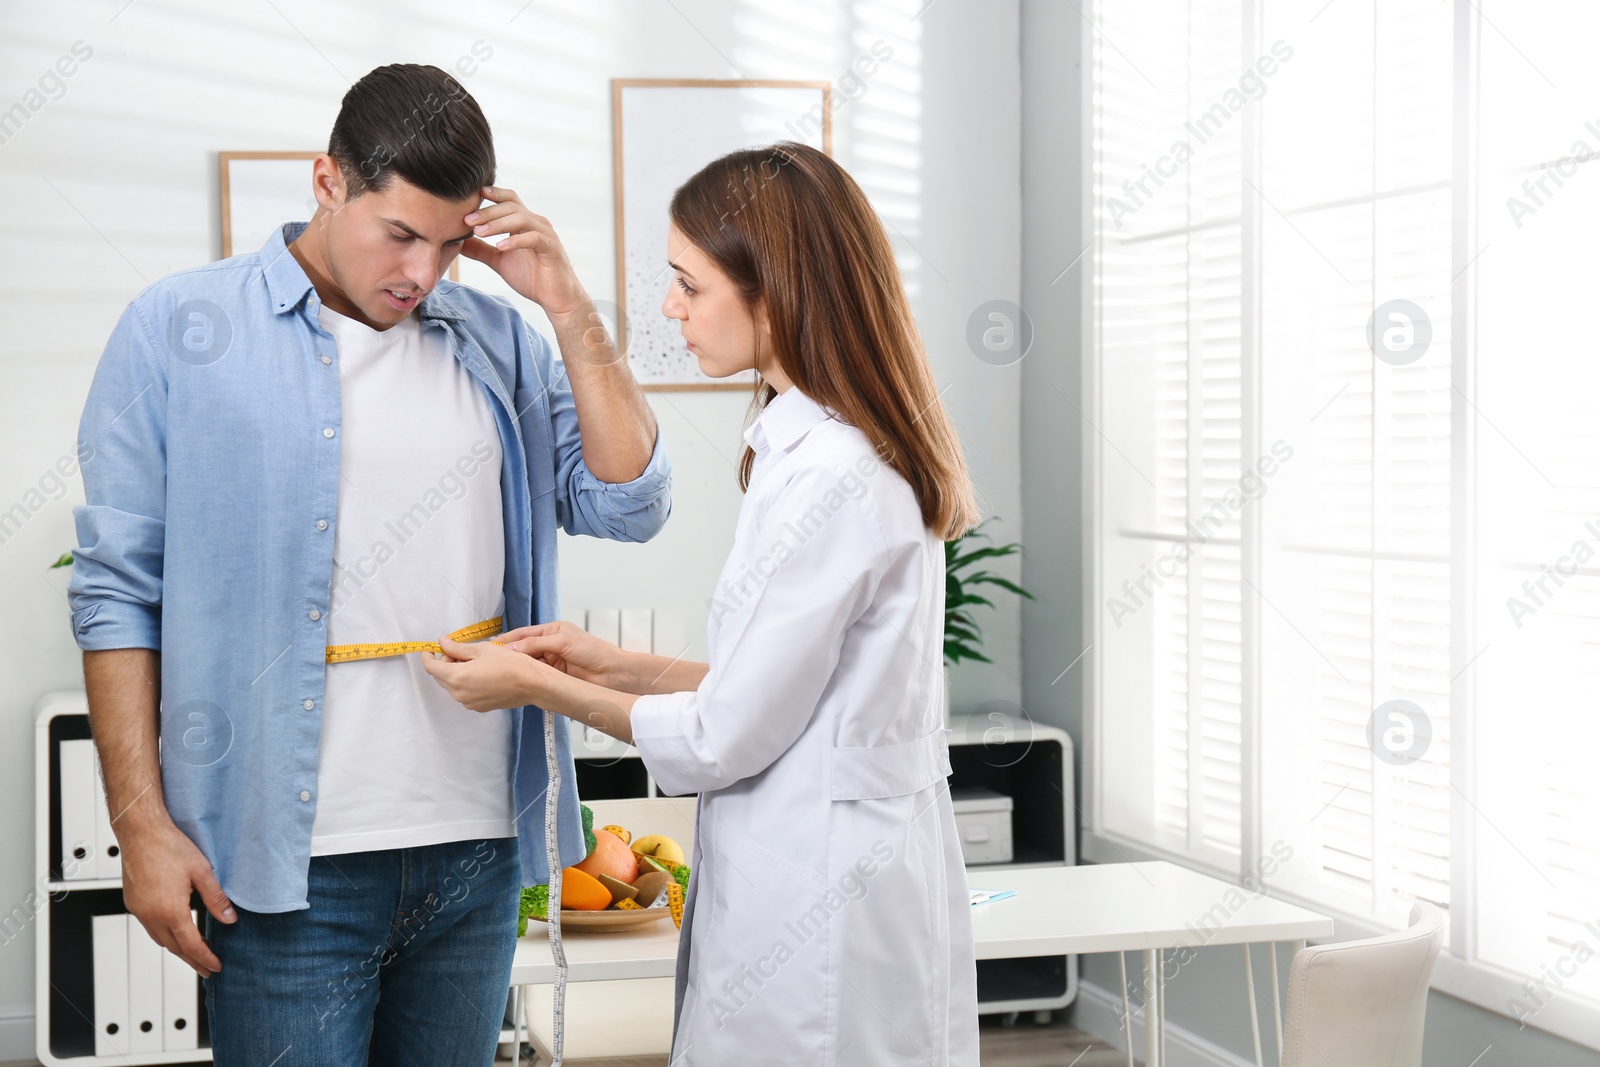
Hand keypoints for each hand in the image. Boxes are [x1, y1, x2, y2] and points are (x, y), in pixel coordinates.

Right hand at [120, 819, 235, 977]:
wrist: (141, 832)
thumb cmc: (169, 847)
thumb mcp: (202, 872)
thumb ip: (217, 899)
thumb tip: (230, 919)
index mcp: (170, 910)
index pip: (191, 945)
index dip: (205, 958)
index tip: (216, 967)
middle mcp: (150, 915)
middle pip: (174, 948)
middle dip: (192, 960)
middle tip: (207, 969)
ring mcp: (139, 910)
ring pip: (160, 940)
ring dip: (177, 949)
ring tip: (194, 954)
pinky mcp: (133, 903)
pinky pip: (150, 928)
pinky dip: (165, 935)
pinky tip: (175, 932)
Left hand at [421, 635, 561, 712]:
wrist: (532, 684)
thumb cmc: (509, 663)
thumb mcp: (482, 649)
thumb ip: (458, 647)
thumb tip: (442, 643)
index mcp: (456, 677)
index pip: (432, 667)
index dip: (428, 656)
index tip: (430, 648)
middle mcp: (459, 694)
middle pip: (441, 677)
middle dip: (445, 662)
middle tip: (460, 650)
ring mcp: (469, 703)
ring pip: (453, 685)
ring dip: (456, 672)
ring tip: (474, 661)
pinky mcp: (479, 707)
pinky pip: (464, 693)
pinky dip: (466, 682)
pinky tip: (482, 673)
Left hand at [461, 186, 586, 316]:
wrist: (555, 298)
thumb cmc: (532, 277)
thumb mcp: (499, 261)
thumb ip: (481, 249)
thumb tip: (457, 241)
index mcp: (525, 223)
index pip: (509, 200)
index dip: (493, 194)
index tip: (472, 195)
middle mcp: (537, 223)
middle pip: (511, 206)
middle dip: (487, 211)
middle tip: (467, 220)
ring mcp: (546, 235)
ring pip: (521, 218)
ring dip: (498, 224)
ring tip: (479, 232)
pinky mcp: (552, 249)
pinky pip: (534, 238)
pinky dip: (516, 241)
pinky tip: (499, 247)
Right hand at [498, 621, 637, 690]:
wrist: (613, 673)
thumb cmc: (594, 651)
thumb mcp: (562, 641)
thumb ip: (536, 644)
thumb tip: (511, 649)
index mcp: (552, 631)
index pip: (523, 634)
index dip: (506, 640)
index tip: (490, 647)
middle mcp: (550, 645)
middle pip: (522, 650)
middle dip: (507, 655)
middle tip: (489, 662)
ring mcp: (551, 662)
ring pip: (527, 664)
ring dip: (515, 667)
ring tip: (498, 672)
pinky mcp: (554, 677)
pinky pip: (534, 675)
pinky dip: (525, 677)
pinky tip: (514, 680)